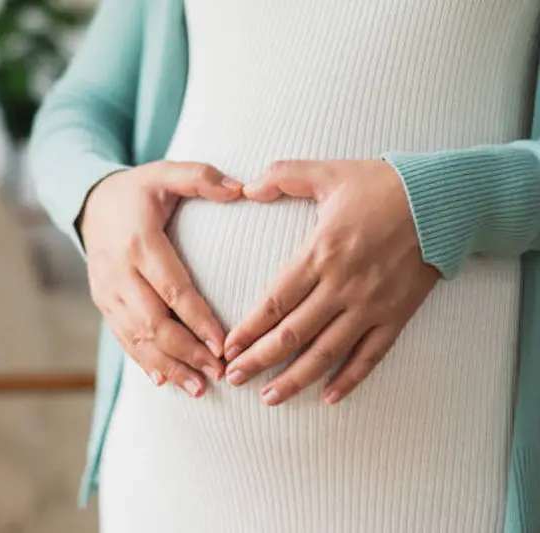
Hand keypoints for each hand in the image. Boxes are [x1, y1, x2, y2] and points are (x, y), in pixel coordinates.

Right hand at [80, 161, 242, 396]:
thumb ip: (201, 177)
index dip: (197, 319)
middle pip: (153, 322)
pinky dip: (144, 361)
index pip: (172, 288)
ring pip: (136, 337)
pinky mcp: (103, 303)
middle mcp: (119, 272)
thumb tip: (242, 189)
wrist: (90, 203)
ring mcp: (107, 291)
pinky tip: (165, 380)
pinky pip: (122, 338)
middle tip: (219, 374)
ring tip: (199, 389)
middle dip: (187, 353)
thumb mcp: (165, 172)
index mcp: (139, 243)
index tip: (224, 344)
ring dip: (168, 366)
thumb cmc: (138, 190)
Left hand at [224, 159, 439, 404]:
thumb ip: (284, 176)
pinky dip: (350, 379)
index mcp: (320, 253)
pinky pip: (371, 355)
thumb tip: (246, 188)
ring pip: (327, 353)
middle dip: (259, 360)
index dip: (249, 328)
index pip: (275, 301)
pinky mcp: (397, 315)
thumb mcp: (328, 173)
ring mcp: (371, 305)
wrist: (444, 200)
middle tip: (233, 378)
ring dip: (295, 379)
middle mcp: (342, 286)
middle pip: (293, 334)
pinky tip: (329, 397)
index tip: (227, 347)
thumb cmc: (382, 185)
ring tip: (269, 397)